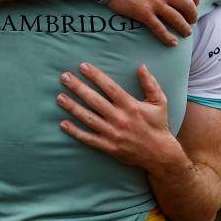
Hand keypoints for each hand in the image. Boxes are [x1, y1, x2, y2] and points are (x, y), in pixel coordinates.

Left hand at [56, 62, 178, 170]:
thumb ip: (150, 83)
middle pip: (94, 100)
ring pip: (88, 118)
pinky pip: (88, 138)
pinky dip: (75, 132)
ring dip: (72, 107)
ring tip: (59, 97)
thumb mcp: (160, 102)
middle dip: (78, 87)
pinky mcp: (109, 147)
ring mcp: (113, 134)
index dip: (95, 75)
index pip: (110, 87)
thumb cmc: (158, 125)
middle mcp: (120, 118)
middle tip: (64, 77)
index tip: (82, 66)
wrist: (160, 155)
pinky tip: (63, 124)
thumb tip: (141, 66)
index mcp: (131, 106)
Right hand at [108, 0, 199, 46]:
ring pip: (176, 19)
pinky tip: (172, 42)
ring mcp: (155, 4)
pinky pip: (160, 29)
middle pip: (187, 6)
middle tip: (192, 20)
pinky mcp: (144, 14)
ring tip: (186, 32)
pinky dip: (168, 37)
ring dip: (184, 28)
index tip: (195, 3)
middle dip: (193, 15)